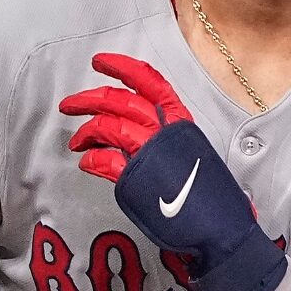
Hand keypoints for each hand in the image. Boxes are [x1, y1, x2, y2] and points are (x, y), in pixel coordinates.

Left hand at [59, 53, 285, 290]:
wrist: (222, 230)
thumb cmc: (210, 198)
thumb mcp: (192, 156)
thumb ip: (167, 142)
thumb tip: (143, 136)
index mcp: (182, 122)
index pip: (151, 83)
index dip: (123, 68)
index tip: (99, 61)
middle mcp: (167, 132)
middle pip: (120, 101)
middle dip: (89, 98)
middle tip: (68, 104)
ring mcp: (152, 154)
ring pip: (109, 126)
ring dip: (86, 131)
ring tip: (76, 142)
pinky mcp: (138, 179)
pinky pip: (106, 161)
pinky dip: (92, 160)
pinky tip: (86, 164)